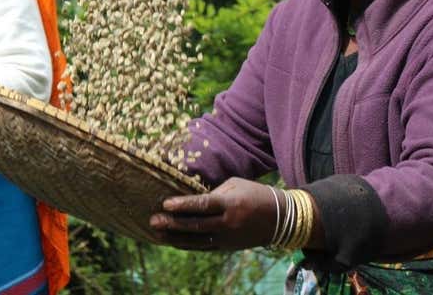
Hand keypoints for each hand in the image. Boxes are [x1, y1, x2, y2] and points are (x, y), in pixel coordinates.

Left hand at [149, 177, 277, 250]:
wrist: (279, 218)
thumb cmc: (255, 194)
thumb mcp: (236, 184)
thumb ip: (214, 192)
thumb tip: (193, 200)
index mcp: (231, 204)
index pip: (203, 205)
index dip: (183, 205)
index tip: (165, 204)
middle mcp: (228, 223)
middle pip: (196, 225)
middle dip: (173, 223)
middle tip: (153, 221)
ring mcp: (227, 238)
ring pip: (197, 240)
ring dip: (175, 237)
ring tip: (157, 233)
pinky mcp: (227, 247)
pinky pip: (203, 247)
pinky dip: (187, 245)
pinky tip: (173, 241)